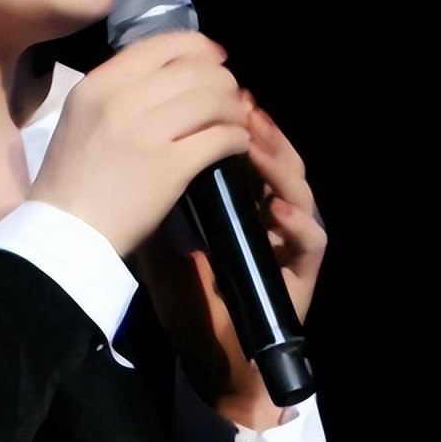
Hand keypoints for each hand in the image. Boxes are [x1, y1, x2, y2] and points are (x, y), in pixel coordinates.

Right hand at [30, 31, 251, 255]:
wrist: (66, 231)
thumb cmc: (73, 177)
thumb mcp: (82, 115)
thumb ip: (120, 89)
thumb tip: (174, 72)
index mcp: (99, 84)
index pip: (161, 45)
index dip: (199, 47)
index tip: (216, 59)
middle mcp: (122, 100)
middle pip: (194, 70)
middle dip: (223, 81)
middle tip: (231, 97)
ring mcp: (147, 132)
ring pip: (212, 99)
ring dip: (234, 109)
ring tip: (236, 121)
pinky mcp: (170, 167)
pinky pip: (219, 138)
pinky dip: (236, 138)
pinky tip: (237, 144)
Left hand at [131, 95, 326, 429]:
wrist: (209, 353)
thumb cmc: (187, 290)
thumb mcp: (163, 231)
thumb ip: (156, 188)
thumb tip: (129, 139)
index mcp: (242, 194)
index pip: (245, 141)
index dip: (231, 113)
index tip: (208, 88)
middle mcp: (272, 208)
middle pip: (278, 153)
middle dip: (258, 126)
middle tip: (238, 102)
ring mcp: (292, 237)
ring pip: (299, 187)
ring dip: (278, 162)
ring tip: (255, 142)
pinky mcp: (303, 271)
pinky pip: (311, 239)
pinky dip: (296, 222)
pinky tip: (274, 209)